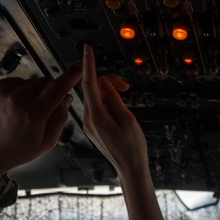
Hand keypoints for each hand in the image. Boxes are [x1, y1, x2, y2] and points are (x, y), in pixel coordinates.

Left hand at [0, 63, 82, 173]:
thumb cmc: (18, 148)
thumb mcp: (46, 142)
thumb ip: (60, 118)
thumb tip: (67, 97)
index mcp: (33, 114)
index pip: (57, 89)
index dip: (71, 76)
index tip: (79, 66)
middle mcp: (17, 99)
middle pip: (46, 81)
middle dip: (50, 91)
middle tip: (43, 108)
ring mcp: (4, 91)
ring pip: (31, 81)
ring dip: (33, 92)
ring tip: (25, 110)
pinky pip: (16, 81)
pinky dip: (20, 91)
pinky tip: (15, 106)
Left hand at [80, 44, 147, 177]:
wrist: (130, 169)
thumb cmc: (132, 148)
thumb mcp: (128, 120)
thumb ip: (114, 98)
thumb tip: (104, 82)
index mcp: (97, 117)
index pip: (89, 84)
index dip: (88, 65)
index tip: (87, 50)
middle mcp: (88, 120)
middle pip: (93, 89)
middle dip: (108, 82)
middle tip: (125, 87)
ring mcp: (89, 124)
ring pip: (95, 98)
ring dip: (109, 94)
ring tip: (125, 105)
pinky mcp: (93, 127)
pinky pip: (97, 108)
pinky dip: (107, 103)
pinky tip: (118, 112)